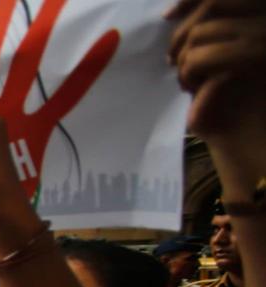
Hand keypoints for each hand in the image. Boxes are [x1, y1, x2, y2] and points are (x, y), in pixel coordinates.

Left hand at [167, 0, 265, 139]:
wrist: (245, 137)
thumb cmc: (230, 102)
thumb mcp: (220, 60)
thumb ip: (208, 35)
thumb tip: (173, 12)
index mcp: (256, 24)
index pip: (217, 0)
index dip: (189, 3)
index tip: (166, 15)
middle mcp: (260, 31)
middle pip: (202, 23)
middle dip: (182, 46)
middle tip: (180, 70)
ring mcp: (255, 46)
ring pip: (196, 42)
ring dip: (185, 65)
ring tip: (191, 85)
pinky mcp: (241, 66)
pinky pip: (196, 62)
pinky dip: (188, 77)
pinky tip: (194, 93)